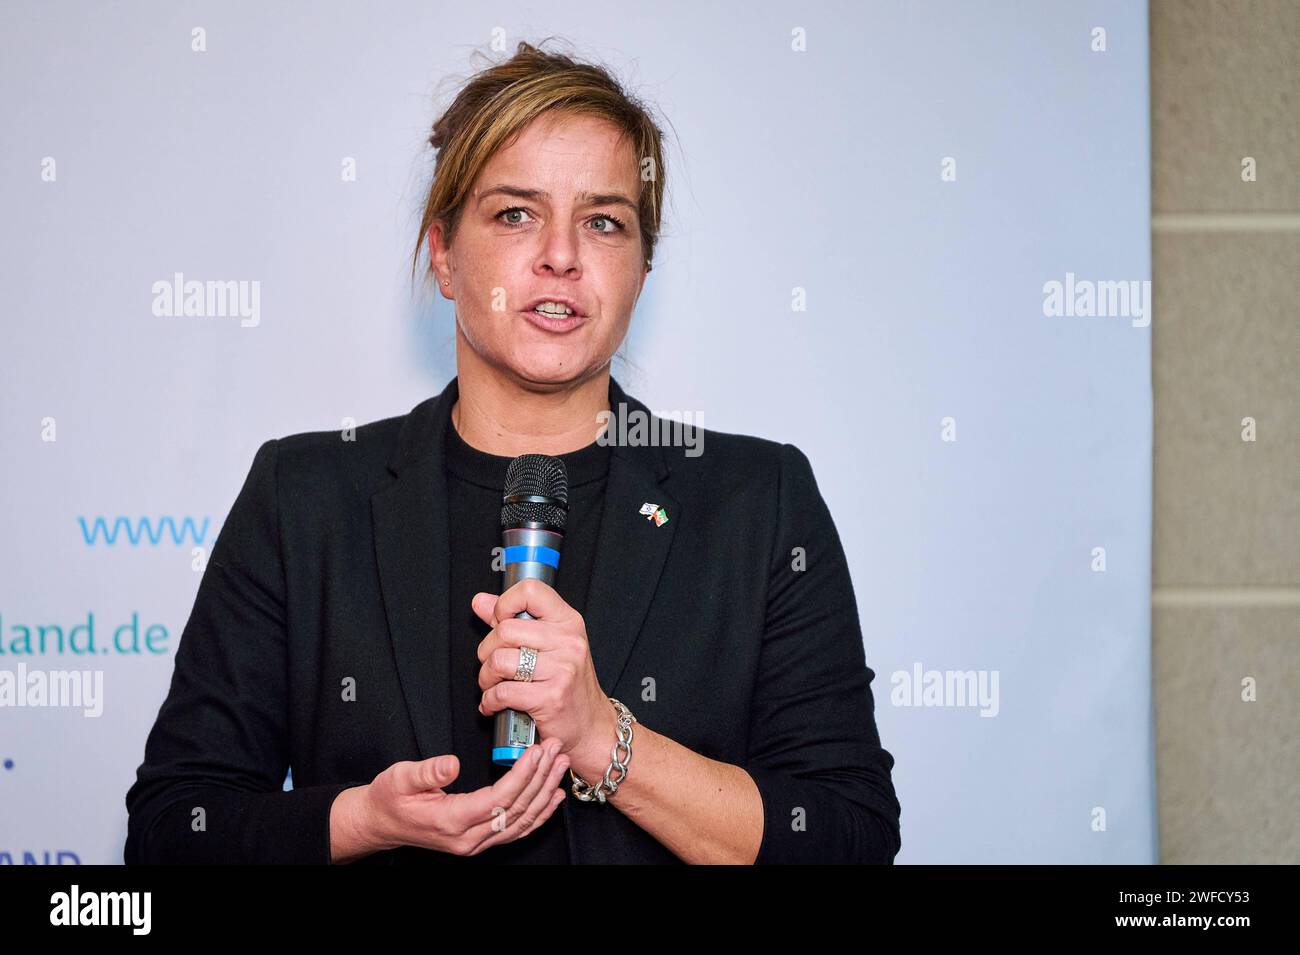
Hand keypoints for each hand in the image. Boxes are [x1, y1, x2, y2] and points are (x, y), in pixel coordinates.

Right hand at [331, 738, 568, 861]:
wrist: (381, 823)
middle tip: (555, 750)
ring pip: (521, 822)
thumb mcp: (399, 778)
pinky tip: (552, 796)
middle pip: (516, 810)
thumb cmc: (389, 799)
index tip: (536, 752)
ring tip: (560, 766)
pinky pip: (516, 829)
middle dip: (540, 778)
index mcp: (450, 821)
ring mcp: (475, 843)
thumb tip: (452, 764)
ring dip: (544, 793)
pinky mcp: (480, 839)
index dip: (521, 775)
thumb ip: (427, 771)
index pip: (497, 799)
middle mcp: (467, 838)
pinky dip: (539, 813)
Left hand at [473, 579, 620, 785]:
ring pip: (499, 661)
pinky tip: (494, 704)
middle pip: (505, 630)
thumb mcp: (550, 644)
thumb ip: (513, 620)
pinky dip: (489, 701)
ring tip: (493, 685)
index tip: (500, 621)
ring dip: (486, 677)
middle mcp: (568, 641)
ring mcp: (561, 669)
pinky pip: (502, 692)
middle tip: (493, 664)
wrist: (591, 726)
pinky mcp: (550, 697)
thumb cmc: (569, 685)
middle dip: (487, 650)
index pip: (530, 591)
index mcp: (568, 621)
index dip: (504, 604)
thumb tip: (481, 601)